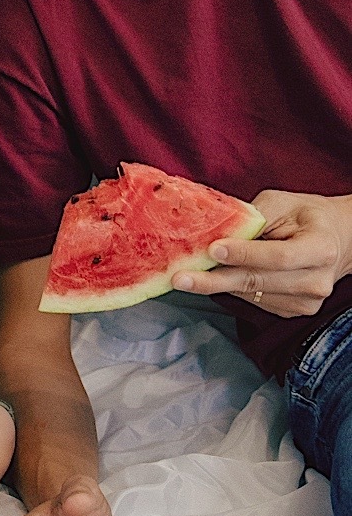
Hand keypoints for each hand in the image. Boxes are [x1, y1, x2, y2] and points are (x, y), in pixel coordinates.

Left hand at [172, 189, 351, 317]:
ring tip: (187, 275)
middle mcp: (316, 281)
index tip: (213, 249)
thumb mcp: (283, 203)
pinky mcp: (292, 312)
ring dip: (217, 284)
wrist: (337, 241)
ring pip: (250, 294)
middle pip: (258, 281)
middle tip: (180, 278)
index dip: (244, 254)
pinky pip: (253, 301)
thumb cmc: (306, 216)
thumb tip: (213, 228)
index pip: (277, 256)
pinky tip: (216, 277)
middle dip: (214, 280)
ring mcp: (305, 302)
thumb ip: (253, 217)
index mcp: (320, 248)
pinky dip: (231, 289)